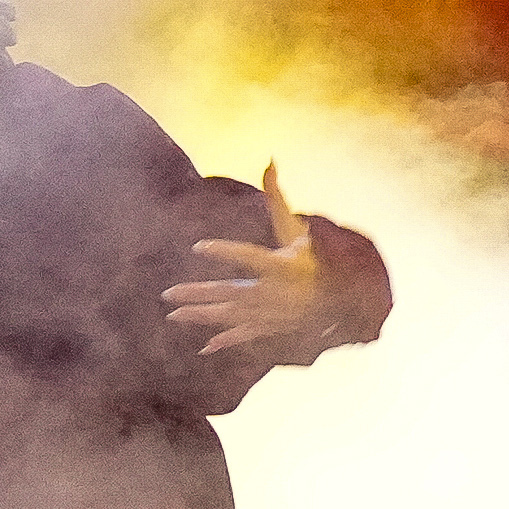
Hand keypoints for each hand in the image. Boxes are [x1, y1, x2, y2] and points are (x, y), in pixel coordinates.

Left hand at [164, 164, 328, 356]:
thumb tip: (269, 161)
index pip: (248, 256)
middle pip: (230, 292)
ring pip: (230, 316)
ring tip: (172, 315)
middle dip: (198, 294)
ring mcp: (271, 312)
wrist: (340, 297)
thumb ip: (277, 197)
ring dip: (200, 316)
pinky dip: (225, 341)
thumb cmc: (314, 257)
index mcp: (281, 265)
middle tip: (167, 293)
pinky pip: (245, 336)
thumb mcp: (298, 228)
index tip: (198, 246)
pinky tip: (204, 348)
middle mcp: (274, 291)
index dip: (225, 251)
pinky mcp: (271, 326)